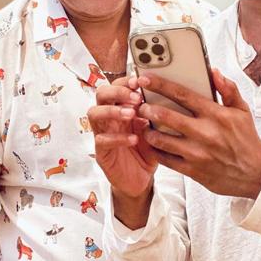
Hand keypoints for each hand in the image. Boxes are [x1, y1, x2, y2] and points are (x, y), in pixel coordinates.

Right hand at [89, 77, 157, 228]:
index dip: (125, 81)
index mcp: (121, 108)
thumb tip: (165, 96)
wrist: (141, 180)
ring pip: (94, 113)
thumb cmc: (147, 151)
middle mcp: (109, 118)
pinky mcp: (102, 152)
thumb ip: (155, 114)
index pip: (116, 86)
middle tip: (135, 97)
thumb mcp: (155, 130)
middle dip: (117, 91)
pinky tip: (133, 139)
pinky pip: (102, 140)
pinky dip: (117, 137)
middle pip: (101, 94)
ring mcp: (103, 133)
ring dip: (112, 110)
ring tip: (131, 114)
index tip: (140, 81)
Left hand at [137, 69, 260, 199]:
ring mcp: (197, 153)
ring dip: (147, 130)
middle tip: (139, 104)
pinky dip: (154, 149)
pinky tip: (152, 142)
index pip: (182, 94)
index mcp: (215, 114)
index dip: (159, 85)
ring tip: (144, 124)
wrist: (256, 175)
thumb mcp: (242, 111)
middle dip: (147, 108)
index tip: (144, 79)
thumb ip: (228, 89)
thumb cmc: (246, 140)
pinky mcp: (192, 170)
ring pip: (161, 139)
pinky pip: (165, 159)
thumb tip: (214, 72)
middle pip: (165, 116)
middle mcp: (204, 133)